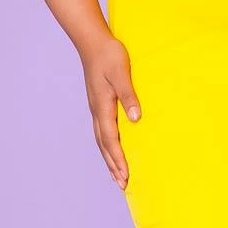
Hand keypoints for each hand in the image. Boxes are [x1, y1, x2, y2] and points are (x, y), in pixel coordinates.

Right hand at [81, 31, 140, 188]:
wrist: (92, 42)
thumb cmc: (108, 55)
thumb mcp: (121, 73)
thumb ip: (128, 95)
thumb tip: (136, 118)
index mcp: (102, 107)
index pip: (110, 140)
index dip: (118, 159)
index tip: (125, 176)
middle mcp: (97, 111)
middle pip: (104, 146)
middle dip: (113, 166)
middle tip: (122, 185)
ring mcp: (96, 108)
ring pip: (101, 140)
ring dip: (109, 159)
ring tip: (117, 175)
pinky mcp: (98, 103)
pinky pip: (102, 131)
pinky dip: (107, 146)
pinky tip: (112, 149)